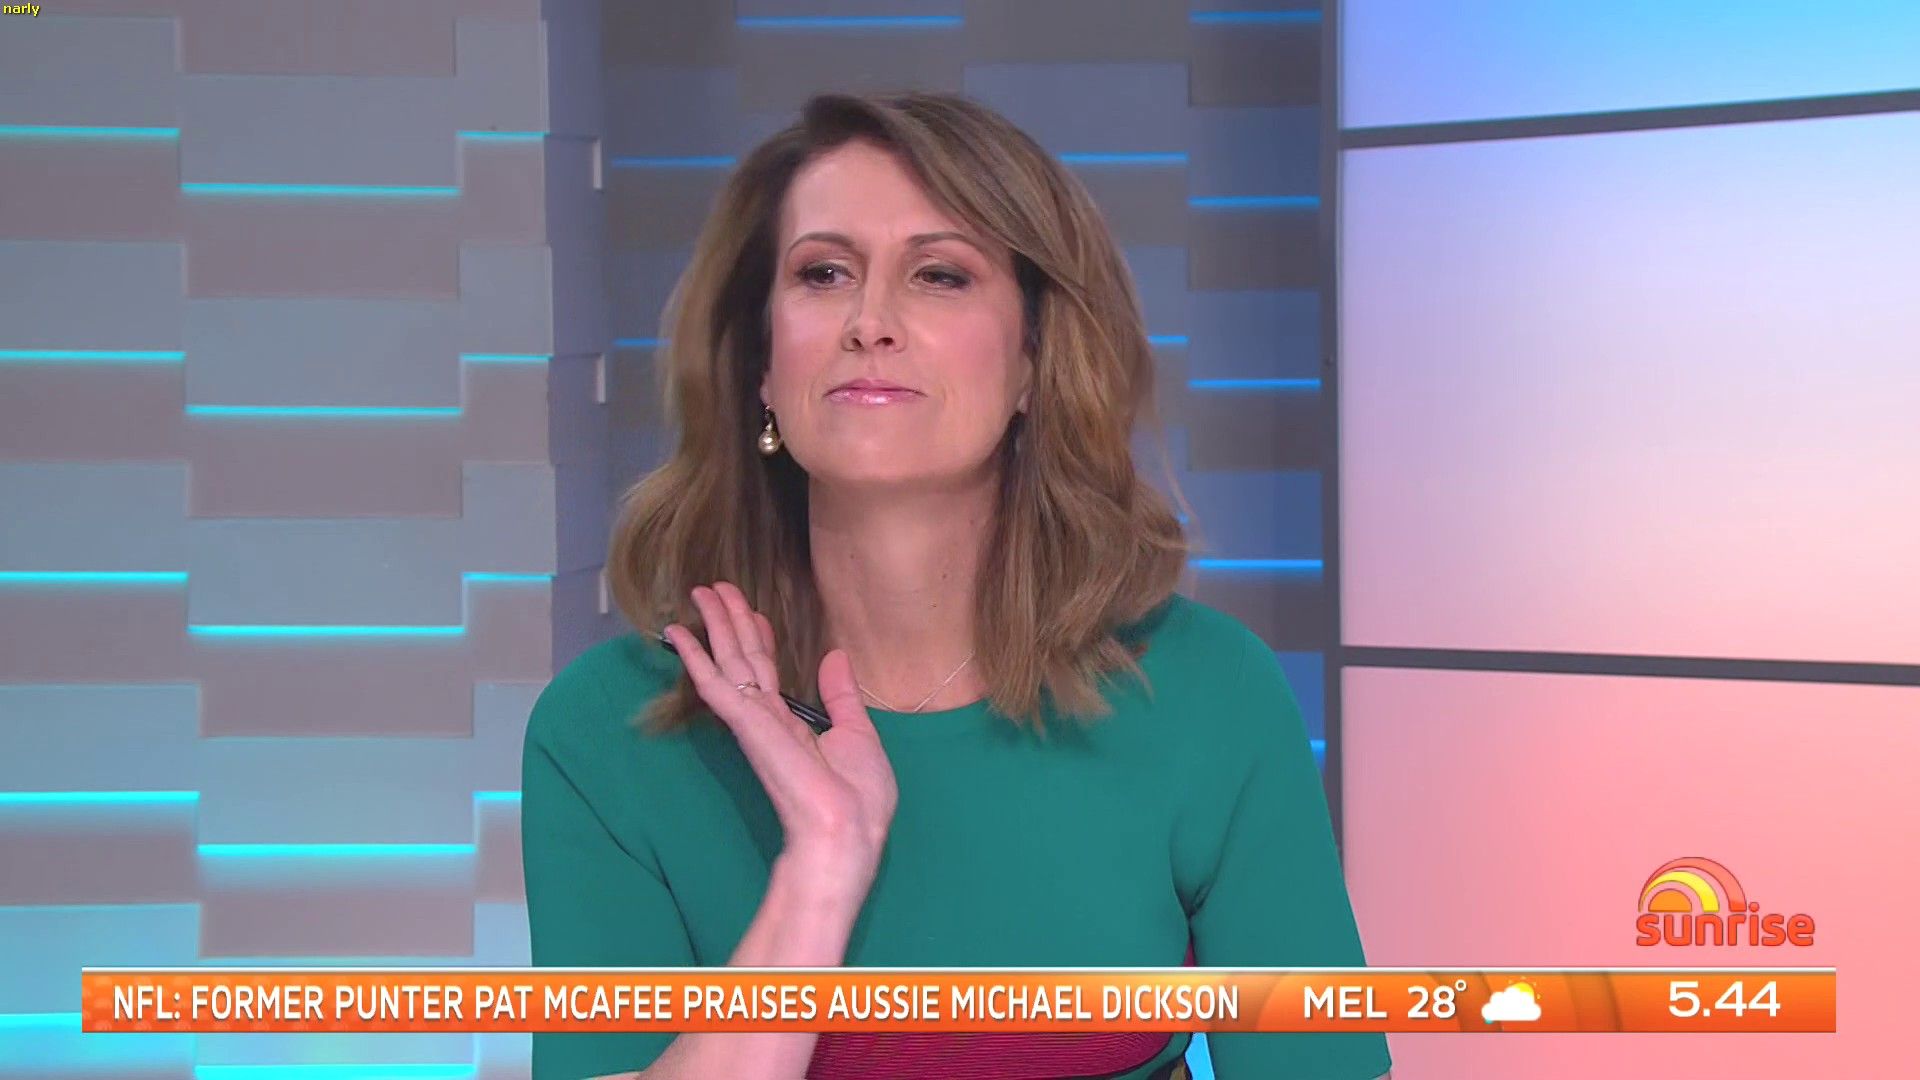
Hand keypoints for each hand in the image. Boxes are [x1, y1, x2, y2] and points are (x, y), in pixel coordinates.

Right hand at [667, 582, 898, 894]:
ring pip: (729, 661)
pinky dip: (695, 657)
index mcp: (792, 726)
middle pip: (743, 659)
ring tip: (701, 591)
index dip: (760, 638)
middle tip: (715, 588)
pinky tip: (679, 634)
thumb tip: (836, 657)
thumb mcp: (858, 734)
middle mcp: (767, 720)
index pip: (769, 673)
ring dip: (715, 625)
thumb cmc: (857, 798)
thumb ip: (841, 696)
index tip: (752, 612)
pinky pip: (715, 684)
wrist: (846, 832)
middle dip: (731, 622)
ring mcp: (753, 721)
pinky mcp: (746, 725)